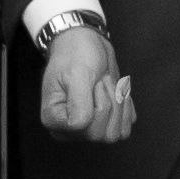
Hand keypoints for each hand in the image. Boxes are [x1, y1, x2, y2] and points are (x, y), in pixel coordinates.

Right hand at [37, 20, 136, 143]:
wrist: (86, 44)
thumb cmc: (76, 55)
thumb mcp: (77, 75)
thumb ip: (79, 104)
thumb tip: (82, 126)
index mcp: (53, 120)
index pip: (83, 127)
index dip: (95, 104)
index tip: (93, 83)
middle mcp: (70, 130)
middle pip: (101, 134)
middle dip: (109, 102)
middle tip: (103, 81)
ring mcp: (88, 128)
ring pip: (115, 134)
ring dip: (119, 105)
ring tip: (109, 85)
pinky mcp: (105, 123)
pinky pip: (125, 127)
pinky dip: (126, 107)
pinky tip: (116, 91)